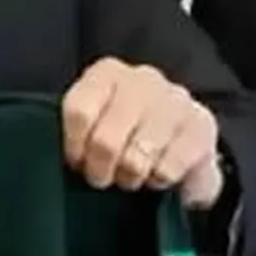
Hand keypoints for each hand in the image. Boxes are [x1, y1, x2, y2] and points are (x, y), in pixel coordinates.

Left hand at [61, 57, 223, 208]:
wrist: (180, 150)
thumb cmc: (125, 140)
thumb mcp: (92, 131)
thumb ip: (73, 136)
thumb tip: (54, 154)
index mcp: (108, 74)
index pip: (79, 111)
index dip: (75, 147)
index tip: (77, 163)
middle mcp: (143, 79)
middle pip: (107, 138)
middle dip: (102, 169)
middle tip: (104, 178)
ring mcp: (176, 100)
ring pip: (137, 156)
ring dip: (131, 177)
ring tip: (132, 177)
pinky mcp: (202, 125)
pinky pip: (168, 167)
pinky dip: (159, 181)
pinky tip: (158, 175)